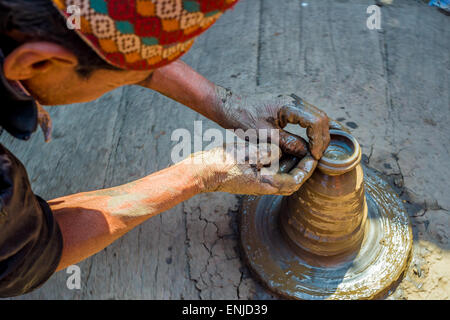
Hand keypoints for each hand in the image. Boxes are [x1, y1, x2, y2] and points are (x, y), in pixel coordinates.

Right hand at [183, 142, 316, 195]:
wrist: (201, 171)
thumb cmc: (220, 164)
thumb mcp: (245, 155)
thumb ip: (266, 153)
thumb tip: (279, 150)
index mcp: (264, 184)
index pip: (294, 182)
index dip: (305, 170)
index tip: (312, 157)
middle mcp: (263, 186)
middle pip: (290, 181)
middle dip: (301, 168)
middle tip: (309, 152)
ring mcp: (256, 182)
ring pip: (281, 175)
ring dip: (291, 163)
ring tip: (297, 147)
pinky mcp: (250, 176)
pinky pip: (270, 170)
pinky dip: (278, 161)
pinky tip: (278, 147)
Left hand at [213, 87, 346, 159]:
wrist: (229, 106)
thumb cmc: (242, 118)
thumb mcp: (263, 134)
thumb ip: (286, 143)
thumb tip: (307, 153)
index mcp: (288, 106)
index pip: (316, 122)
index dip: (318, 140)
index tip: (314, 156)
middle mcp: (293, 100)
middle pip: (321, 118)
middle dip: (322, 138)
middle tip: (317, 156)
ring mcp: (292, 102)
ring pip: (316, 117)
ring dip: (319, 134)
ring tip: (314, 152)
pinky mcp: (288, 107)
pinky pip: (308, 117)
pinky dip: (312, 130)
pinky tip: (310, 142)